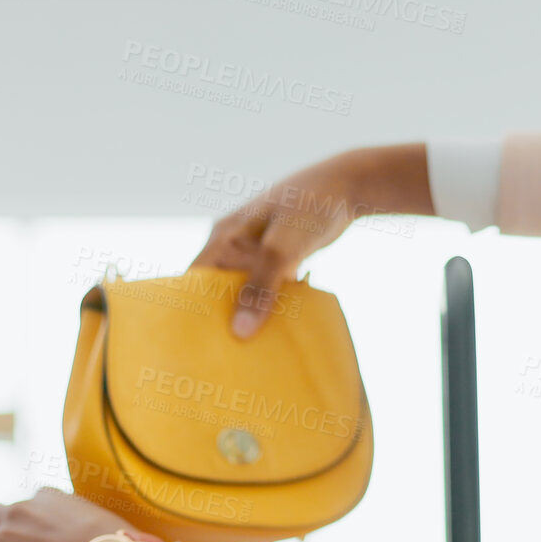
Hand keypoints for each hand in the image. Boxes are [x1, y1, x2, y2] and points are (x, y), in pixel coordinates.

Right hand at [191, 144, 429, 338]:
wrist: (348, 187)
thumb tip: (239, 332)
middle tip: (226, 354)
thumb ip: (260, 288)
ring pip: (245, 289)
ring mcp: (257, 250)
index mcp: (224, 236)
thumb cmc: (309, 208)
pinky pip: (267, 287)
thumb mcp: (282, 249)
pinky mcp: (278, 257)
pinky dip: (271, 305)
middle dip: (223, 317)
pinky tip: (279, 328)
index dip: (192, 308)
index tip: (197, 341)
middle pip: (218, 287)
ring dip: (250, 313)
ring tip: (251, 350)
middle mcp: (234, 243)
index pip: (195, 278)